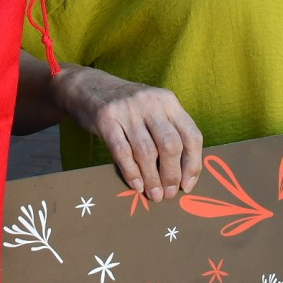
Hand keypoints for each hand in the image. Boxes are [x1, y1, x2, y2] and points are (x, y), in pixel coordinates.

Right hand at [51, 65, 201, 200]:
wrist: (90, 87)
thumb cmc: (129, 106)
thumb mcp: (154, 109)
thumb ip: (170, 131)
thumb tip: (183, 174)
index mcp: (169, 101)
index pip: (191, 135)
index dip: (193, 164)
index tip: (187, 185)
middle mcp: (151, 102)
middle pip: (170, 145)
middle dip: (171, 175)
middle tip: (169, 194)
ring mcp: (127, 110)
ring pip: (146, 152)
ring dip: (152, 179)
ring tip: (154, 195)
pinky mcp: (106, 119)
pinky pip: (122, 152)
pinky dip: (131, 172)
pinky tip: (136, 185)